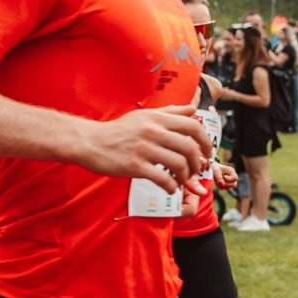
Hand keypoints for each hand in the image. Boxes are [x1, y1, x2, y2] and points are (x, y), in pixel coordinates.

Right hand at [80, 105, 211, 193]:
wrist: (90, 142)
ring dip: (185, 176)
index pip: (193, 126)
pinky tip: (169, 188)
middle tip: (196, 171)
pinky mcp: (134, 165)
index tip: (207, 153)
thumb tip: (192, 109)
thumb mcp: (144, 115)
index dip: (206, 142)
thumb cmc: (118, 131)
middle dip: (198, 163)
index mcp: (157, 119)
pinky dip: (171, 186)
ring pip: (178, 164)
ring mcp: (143, 149)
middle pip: (189, 147)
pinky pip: (162, 178)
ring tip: (181, 180)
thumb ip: (170, 112)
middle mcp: (153, 131)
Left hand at [213, 162, 238, 189]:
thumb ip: (219, 178)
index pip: (235, 178)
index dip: (229, 179)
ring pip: (228, 187)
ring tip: (216, 180)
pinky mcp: (227, 184)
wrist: (214, 168)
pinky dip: (220, 186)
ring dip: (221, 185)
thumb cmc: (216, 168)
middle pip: (234, 185)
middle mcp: (232, 177)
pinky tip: (217, 182)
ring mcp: (230, 181)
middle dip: (226, 184)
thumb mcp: (216, 171)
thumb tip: (223, 185)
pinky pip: (224, 188)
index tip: (223, 176)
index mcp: (232, 171)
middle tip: (219, 181)